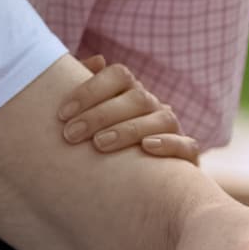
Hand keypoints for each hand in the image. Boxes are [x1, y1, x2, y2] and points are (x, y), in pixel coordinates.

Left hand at [54, 55, 198, 159]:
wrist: (130, 189)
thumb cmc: (100, 146)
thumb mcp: (86, 118)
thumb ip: (82, 88)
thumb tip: (97, 60)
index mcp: (131, 93)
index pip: (119, 75)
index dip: (90, 89)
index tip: (62, 114)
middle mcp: (154, 107)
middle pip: (136, 98)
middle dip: (101, 114)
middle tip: (71, 134)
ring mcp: (173, 130)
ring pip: (162, 119)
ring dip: (129, 129)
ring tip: (99, 144)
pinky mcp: (186, 157)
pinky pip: (187, 145)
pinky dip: (169, 144)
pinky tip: (146, 147)